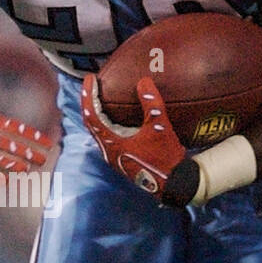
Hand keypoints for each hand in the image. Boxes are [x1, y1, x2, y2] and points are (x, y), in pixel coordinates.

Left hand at [81, 74, 199, 205]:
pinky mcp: (122, 157)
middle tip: (92, 84)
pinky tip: (116, 115)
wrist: (173, 183)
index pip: (91, 115)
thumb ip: (151, 103)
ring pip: (98, 130)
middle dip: (89, 101)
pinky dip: (107, 121)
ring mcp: (114, 155)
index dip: (88, 95)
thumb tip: (144, 81)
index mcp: (111, 143)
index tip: (89, 79)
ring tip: (100, 96)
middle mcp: (108, 150)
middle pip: (90, 122)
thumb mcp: (159, 127)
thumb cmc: (165, 157)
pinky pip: (107, 135)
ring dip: (97, 112)